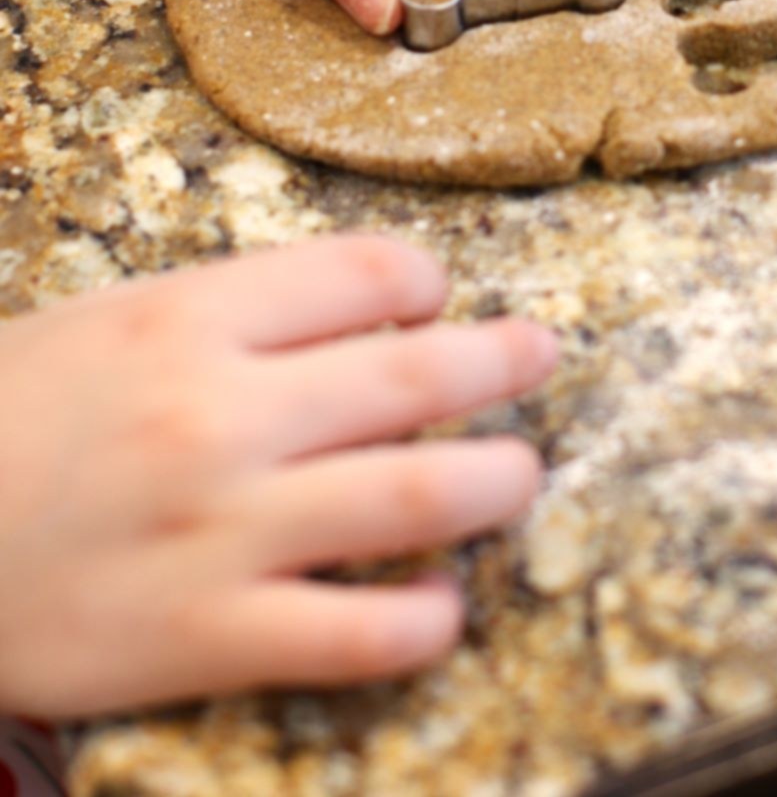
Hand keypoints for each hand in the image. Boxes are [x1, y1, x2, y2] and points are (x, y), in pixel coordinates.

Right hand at [0, 236, 555, 717]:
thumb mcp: (101, 326)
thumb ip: (221, 319)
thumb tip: (345, 321)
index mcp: (191, 317)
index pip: (364, 275)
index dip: (422, 280)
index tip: (435, 296)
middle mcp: (226, 411)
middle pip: (416, 371)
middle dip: (500, 359)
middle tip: (541, 353)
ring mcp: (226, 528)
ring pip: (419, 493)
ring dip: (498, 481)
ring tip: (523, 474)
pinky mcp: (207, 637)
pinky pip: (356, 633)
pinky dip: (421, 621)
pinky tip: (442, 608)